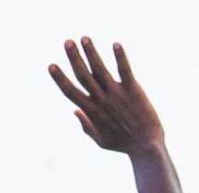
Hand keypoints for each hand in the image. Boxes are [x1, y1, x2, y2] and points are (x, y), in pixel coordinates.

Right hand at [49, 38, 163, 155]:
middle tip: (68, 42)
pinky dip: (120, 57)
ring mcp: (116, 94)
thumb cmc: (124, 144)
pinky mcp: (133, 91)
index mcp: (91, 111)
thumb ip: (86, 126)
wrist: (147, 147)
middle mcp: (101, 100)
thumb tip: (75, 111)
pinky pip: (125, 71)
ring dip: (91, 53)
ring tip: (85, 38)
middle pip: (83, 75)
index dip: (60, 78)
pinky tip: (116, 44)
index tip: (51, 65)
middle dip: (74, 58)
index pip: (70, 92)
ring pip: (100, 69)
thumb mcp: (101, 140)